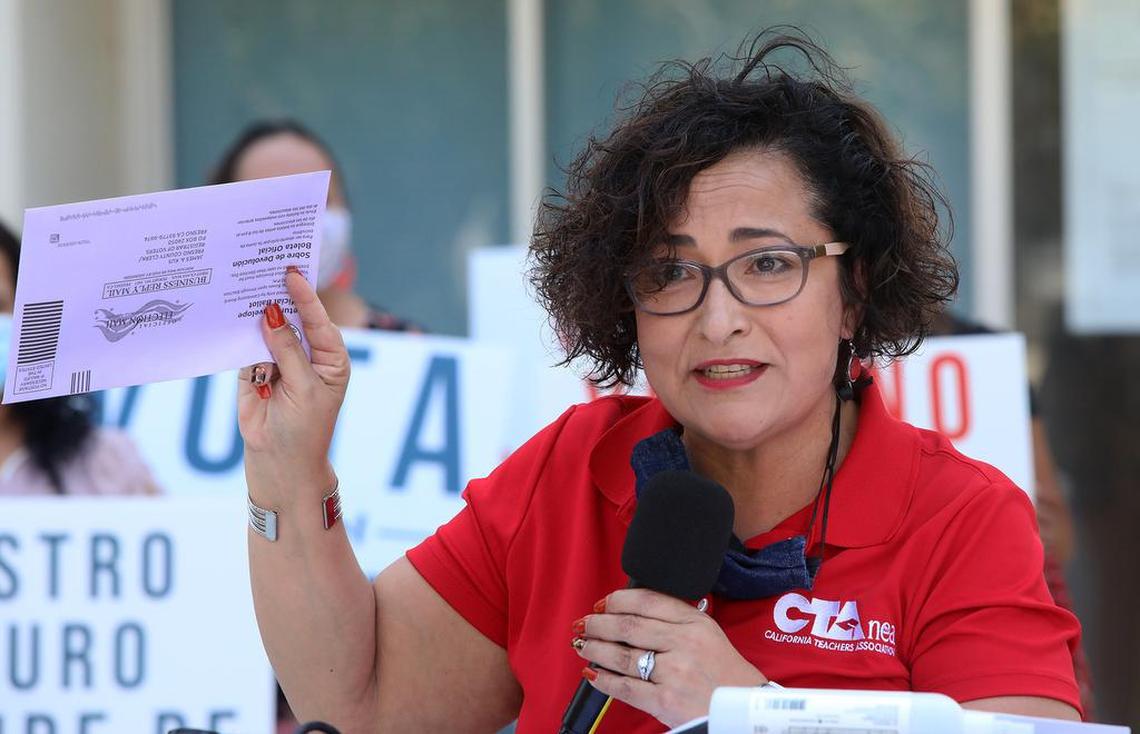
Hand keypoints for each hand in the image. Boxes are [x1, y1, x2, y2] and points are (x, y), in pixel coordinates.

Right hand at [238, 268, 349, 494]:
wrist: (279, 463)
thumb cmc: (304, 429)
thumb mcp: (303, 388)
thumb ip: (287, 350)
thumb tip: (272, 313)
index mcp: (330, 358)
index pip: (318, 320)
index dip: (305, 296)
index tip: (291, 272)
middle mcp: (306, 354)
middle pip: (292, 318)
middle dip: (280, 294)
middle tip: (265, 264)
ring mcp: (279, 360)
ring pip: (266, 328)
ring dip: (255, 308)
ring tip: (242, 279)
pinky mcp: (253, 369)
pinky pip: (244, 344)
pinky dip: (237, 329)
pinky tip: (227, 308)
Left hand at [573, 589, 765, 727]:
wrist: (742, 709)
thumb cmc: (724, 673)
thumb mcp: (708, 633)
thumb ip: (675, 619)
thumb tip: (631, 610)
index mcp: (695, 622)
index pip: (647, 600)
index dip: (617, 600)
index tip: (602, 604)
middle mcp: (684, 643)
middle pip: (629, 626)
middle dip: (599, 623)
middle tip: (584, 623)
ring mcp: (674, 672)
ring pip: (623, 655)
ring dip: (596, 649)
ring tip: (583, 645)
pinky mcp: (666, 700)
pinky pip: (626, 687)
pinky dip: (605, 680)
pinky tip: (593, 674)